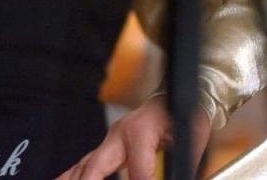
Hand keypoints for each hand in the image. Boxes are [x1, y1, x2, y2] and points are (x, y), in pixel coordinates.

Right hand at [58, 96, 209, 179]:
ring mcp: (110, 139)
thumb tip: (183, 174)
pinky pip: (84, 164)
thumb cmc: (187, 113)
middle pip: (95, 166)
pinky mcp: (107, 145)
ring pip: (84, 166)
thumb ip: (185, 160)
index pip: (138, 169)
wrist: (177, 95)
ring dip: (73, 179)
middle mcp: (120, 134)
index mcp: (142, 130)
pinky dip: (72, 176)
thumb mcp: (194, 136)